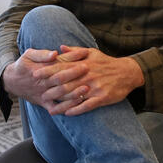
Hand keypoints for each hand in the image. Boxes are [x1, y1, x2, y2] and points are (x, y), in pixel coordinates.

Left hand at [15, 45, 143, 115]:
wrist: (128, 72)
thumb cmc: (107, 62)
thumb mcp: (91, 52)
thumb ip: (74, 52)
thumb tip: (59, 49)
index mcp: (83, 64)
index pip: (61, 67)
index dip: (47, 71)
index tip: (35, 74)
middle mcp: (87, 75)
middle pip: (65, 83)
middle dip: (51, 90)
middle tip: (40, 95)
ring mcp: (95, 87)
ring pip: (74, 96)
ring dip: (61, 104)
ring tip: (50, 110)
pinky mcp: (102, 97)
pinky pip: (87, 105)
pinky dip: (77, 109)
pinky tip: (68, 114)